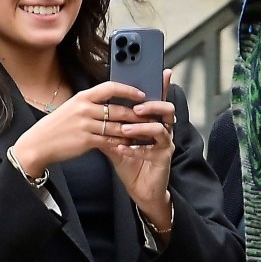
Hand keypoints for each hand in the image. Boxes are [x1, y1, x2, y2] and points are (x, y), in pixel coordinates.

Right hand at [11, 80, 144, 175]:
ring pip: (117, 126)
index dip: (128, 90)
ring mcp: (85, 125)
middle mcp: (84, 108)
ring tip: (145, 131)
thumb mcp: (72, 108)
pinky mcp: (86, 141)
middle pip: (118, 109)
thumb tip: (112, 101)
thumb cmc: (57, 127)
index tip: (141, 94)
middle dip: (136, 114)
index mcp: (82, 97)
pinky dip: (122, 143)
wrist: (38, 144)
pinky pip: (110, 141)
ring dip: (133, 130)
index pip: (110, 87)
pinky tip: (130, 145)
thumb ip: (91, 104)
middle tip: (150, 116)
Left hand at [104, 70, 176, 226]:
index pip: (157, 99)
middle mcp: (163, 130)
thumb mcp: (117, 141)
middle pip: (167, 109)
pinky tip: (123, 149)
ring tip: (125, 130)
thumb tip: (93, 110)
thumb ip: (110, 126)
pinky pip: (153, 150)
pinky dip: (137, 149)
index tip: (162, 72)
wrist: (139, 189)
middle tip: (135, 107)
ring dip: (141, 127)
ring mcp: (166, 144)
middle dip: (152, 105)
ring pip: (160, 128)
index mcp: (153, 121)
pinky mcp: (164, 159)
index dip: (162, 85)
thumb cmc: (130, 162)